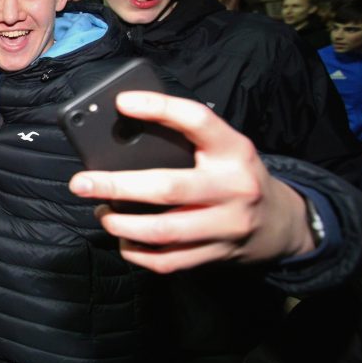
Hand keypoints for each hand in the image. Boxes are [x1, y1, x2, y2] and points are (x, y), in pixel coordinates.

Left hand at [68, 91, 313, 273]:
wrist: (280, 222)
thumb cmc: (234, 175)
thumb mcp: (223, 149)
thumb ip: (185, 141)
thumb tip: (121, 131)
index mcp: (234, 150)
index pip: (198, 121)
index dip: (160, 108)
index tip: (122, 102)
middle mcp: (234, 188)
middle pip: (168, 188)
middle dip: (117, 186)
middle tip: (81, 183)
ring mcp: (226, 226)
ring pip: (164, 231)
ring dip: (121, 224)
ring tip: (101, 212)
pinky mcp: (217, 254)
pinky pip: (168, 261)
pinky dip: (136, 252)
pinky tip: (123, 238)